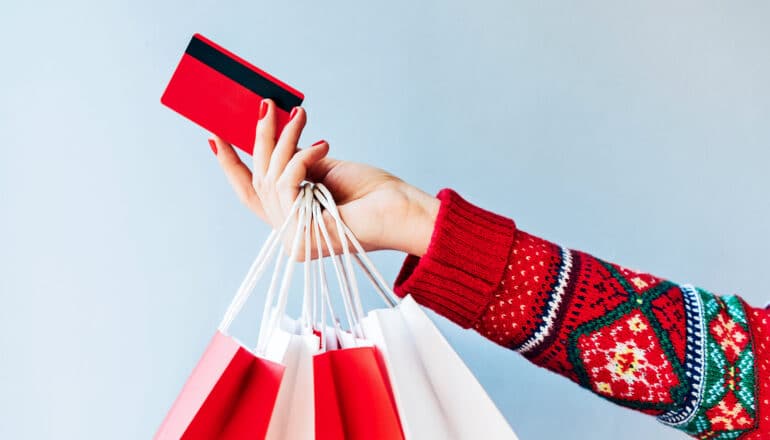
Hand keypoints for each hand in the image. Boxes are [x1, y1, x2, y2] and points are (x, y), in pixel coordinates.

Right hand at [210, 99, 438, 257]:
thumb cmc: (374, 192)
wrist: (404, 211)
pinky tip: (323, 144)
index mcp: (293, 217)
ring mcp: (292, 237)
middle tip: (266, 105)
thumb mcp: (326, 168)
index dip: (231, 166)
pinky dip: (301, 159)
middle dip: (261, 139)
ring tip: (302, 116)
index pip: (251, 193)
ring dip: (284, 140)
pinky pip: (287, 185)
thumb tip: (272, 139)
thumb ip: (295, 161)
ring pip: (271, 178)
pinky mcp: (300, 237)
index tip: (214, 136)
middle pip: (259, 180)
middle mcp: (288, 231)